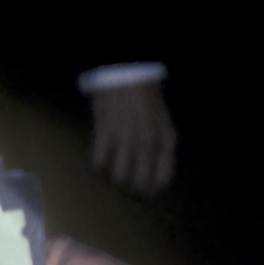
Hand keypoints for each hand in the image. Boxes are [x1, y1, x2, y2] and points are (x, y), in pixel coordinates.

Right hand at [90, 79, 176, 195]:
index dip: (151, 190)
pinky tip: (97, 160)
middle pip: (140, 182)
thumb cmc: (144, 95)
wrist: (125, 71)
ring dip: (114, 179)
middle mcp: (148, 141)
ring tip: (111, 174)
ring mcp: (126, 137)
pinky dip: (96, 165)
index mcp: (166, 138)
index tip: (144, 193)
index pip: (162, 178)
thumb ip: (159, 144)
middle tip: (125, 187)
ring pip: (119, 176)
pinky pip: (98, 162)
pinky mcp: (105, 131)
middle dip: (132, 189)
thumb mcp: (162, 120)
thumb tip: (150, 172)